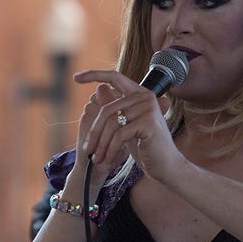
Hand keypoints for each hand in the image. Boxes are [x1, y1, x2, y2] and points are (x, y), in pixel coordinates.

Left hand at [74, 69, 184, 183]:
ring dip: (101, 145)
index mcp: (140, 93)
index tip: (76, 77)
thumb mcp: (125, 127)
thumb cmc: (146, 147)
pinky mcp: (148, 122)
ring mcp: (148, 108)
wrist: (166, 166)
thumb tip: (97, 91)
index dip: (94, 74)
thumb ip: (113, 111)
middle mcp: (145, 96)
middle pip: (107, 109)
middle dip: (94, 132)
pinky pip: (119, 135)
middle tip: (87, 150)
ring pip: (111, 124)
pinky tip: (108, 160)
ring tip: (97, 159)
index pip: (114, 77)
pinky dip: (110, 150)